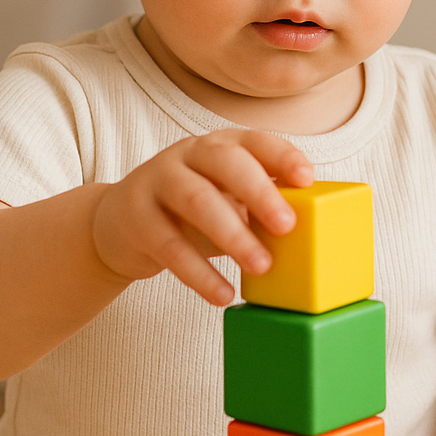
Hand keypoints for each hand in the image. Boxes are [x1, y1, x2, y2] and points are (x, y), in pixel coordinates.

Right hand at [91, 128, 312, 304]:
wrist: (120, 224)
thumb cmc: (190, 213)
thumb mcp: (225, 199)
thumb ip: (260, 206)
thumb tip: (316, 232)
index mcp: (219, 146)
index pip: (254, 141)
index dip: (282, 156)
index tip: (307, 179)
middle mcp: (187, 155)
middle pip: (225, 162)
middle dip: (259, 192)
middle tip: (287, 226)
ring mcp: (157, 182)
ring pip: (197, 200)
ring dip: (233, 234)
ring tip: (261, 266)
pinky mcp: (135, 217)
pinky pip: (169, 245)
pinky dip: (199, 273)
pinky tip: (223, 295)